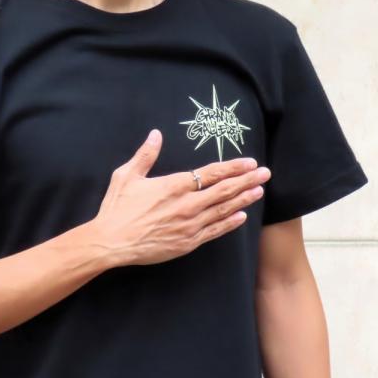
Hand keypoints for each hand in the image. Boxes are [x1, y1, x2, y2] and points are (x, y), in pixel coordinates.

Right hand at [91, 128, 270, 266]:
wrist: (111, 242)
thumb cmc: (117, 209)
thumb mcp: (126, 176)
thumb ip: (145, 155)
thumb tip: (156, 134)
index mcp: (174, 185)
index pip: (211, 173)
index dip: (232, 167)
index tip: (249, 163)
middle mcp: (187, 204)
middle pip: (224, 190)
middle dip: (246, 181)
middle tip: (265, 174)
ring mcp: (189, 225)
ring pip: (223, 210)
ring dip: (243, 199)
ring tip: (259, 191)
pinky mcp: (187, 242)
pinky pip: (214, 231)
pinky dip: (229, 223)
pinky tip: (241, 217)